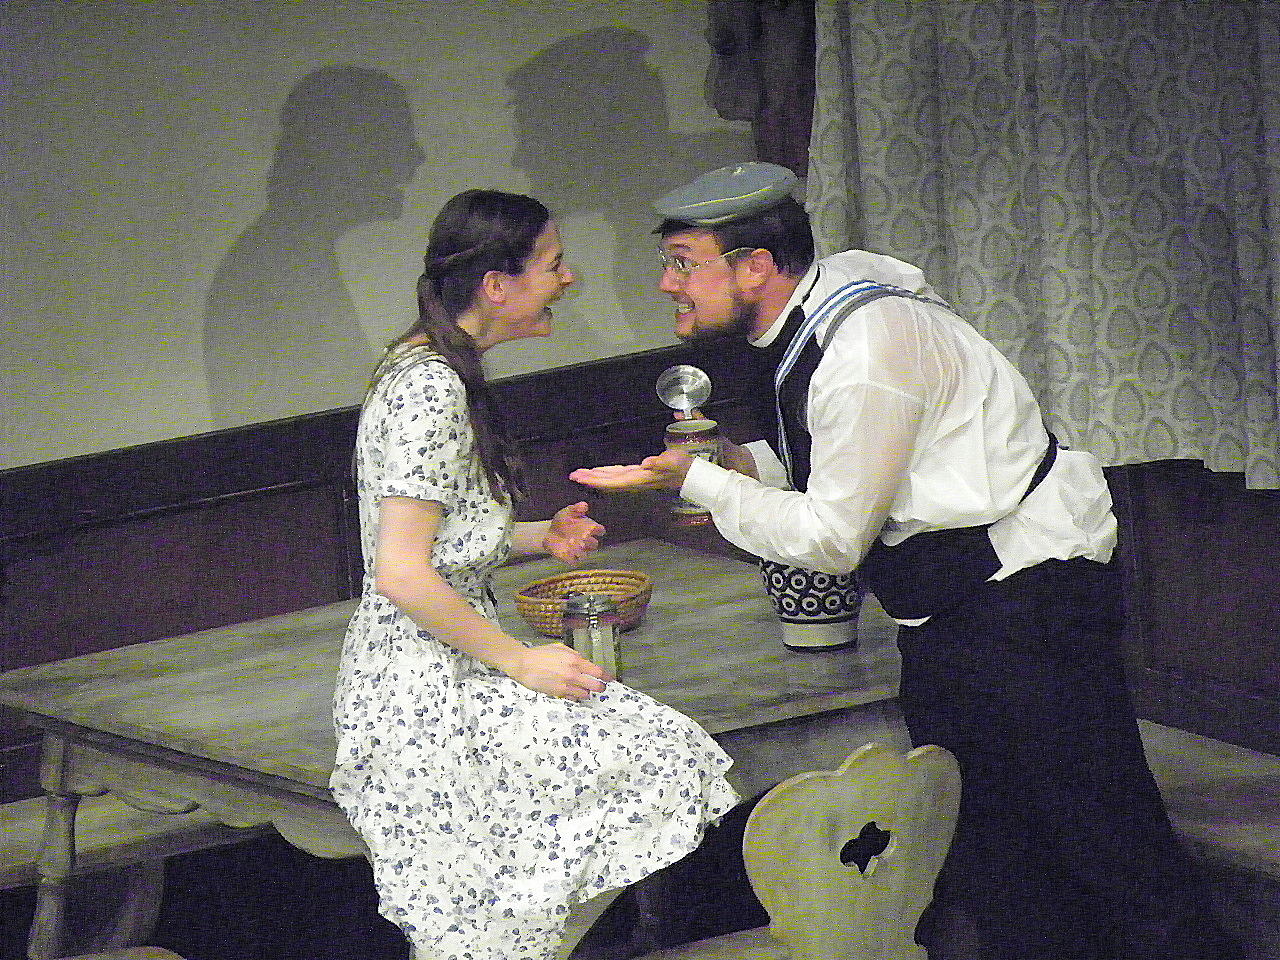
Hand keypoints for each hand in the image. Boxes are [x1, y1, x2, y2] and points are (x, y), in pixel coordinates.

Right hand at [507, 642, 611, 699]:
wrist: (523, 664)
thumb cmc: (540, 654)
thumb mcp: (560, 648)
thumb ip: (575, 655)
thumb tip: (584, 662)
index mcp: (575, 660)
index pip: (598, 671)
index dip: (607, 676)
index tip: (610, 679)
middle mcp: (573, 674)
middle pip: (596, 686)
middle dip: (600, 687)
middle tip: (601, 687)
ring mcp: (566, 685)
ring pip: (586, 694)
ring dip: (587, 692)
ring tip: (585, 690)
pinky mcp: (558, 693)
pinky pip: (573, 698)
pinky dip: (576, 697)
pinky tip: (573, 693)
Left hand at [542, 502, 603, 561]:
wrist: (549, 532)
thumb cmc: (562, 521)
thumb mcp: (567, 511)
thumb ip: (576, 508)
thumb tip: (585, 505)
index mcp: (589, 528)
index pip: (600, 530)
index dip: (598, 529)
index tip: (592, 527)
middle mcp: (587, 541)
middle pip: (594, 545)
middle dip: (589, 542)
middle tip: (582, 537)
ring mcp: (579, 551)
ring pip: (586, 555)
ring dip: (580, 551)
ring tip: (572, 544)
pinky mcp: (570, 558)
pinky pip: (574, 562)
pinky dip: (571, 559)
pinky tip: (565, 552)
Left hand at [570, 449, 693, 491]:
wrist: (691, 474)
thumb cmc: (682, 466)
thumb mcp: (673, 462)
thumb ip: (660, 463)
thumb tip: (647, 464)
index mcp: (639, 478)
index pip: (613, 480)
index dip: (596, 479)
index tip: (581, 477)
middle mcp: (634, 480)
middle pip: (608, 481)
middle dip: (590, 479)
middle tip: (573, 475)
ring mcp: (635, 478)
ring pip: (611, 479)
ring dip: (595, 476)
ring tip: (580, 474)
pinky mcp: (638, 474)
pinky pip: (617, 475)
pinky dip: (606, 473)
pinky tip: (599, 471)